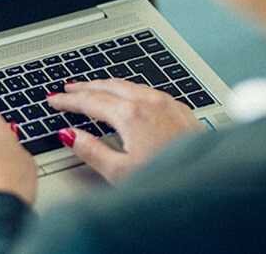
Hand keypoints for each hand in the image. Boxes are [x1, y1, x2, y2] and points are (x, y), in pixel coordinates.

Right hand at [48, 79, 202, 182]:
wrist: (211, 179)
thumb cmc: (169, 178)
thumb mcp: (120, 172)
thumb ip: (90, 151)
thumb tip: (69, 135)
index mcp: (130, 115)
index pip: (89, 101)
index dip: (68, 101)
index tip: (54, 100)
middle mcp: (149, 103)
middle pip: (107, 86)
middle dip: (84, 87)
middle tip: (67, 89)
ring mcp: (167, 104)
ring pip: (128, 85)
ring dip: (106, 85)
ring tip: (92, 88)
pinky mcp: (181, 110)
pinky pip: (148, 90)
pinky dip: (129, 89)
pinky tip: (129, 96)